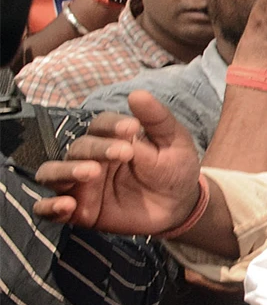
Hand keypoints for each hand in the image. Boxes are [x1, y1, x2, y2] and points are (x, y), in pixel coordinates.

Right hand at [34, 91, 201, 234]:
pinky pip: (48, 209)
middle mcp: (91, 157)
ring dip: (65, 171)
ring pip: (52, 173)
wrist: (179, 205)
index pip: (100, 124)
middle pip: (78, 147)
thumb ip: (157, 119)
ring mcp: (81, 184)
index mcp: (112, 137)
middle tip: (124, 153)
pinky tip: (66, 206)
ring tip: (90, 173)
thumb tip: (137, 93)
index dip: (112, 125)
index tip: (132, 128)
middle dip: (97, 149)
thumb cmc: (174, 167)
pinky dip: (49, 207)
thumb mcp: (174, 141)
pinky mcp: (78, 211)